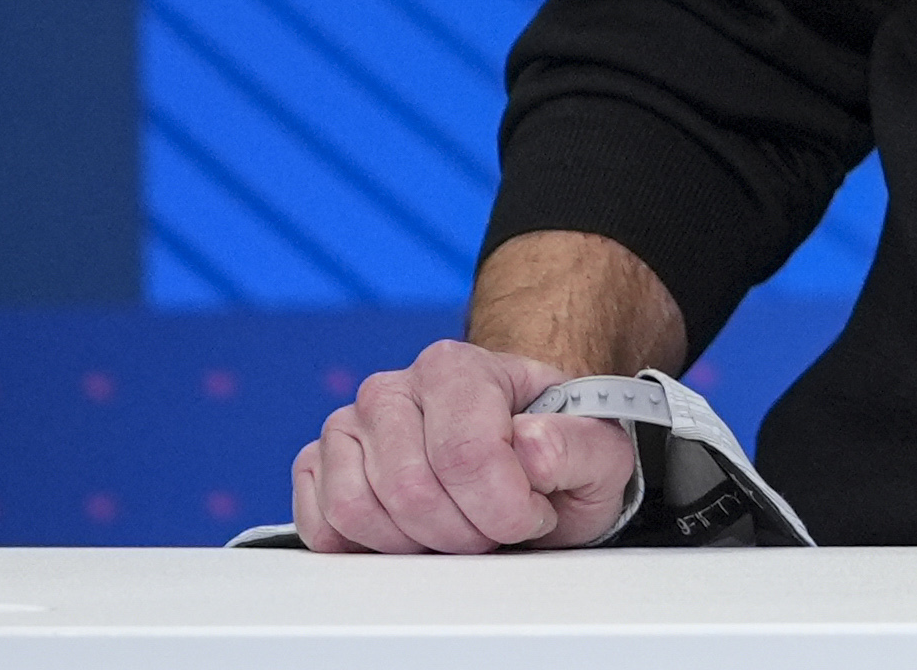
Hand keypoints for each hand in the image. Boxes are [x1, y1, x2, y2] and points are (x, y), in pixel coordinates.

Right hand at [291, 338, 639, 551]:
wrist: (521, 456)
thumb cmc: (553, 452)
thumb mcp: (597, 452)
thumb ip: (577, 446)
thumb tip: (530, 447)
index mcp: (457, 367)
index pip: (465, 454)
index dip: (505, 508)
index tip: (533, 514)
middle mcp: (392, 389)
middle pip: (409, 490)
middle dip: (464, 534)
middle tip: (496, 529)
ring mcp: (347, 426)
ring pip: (358, 511)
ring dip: (417, 545)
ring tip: (458, 528)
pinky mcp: (318, 466)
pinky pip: (321, 525)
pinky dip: (366, 548)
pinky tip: (411, 536)